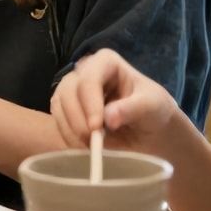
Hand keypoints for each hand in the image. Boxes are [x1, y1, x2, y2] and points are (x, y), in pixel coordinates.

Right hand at [50, 49, 182, 157]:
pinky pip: (57, 125)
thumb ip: (133, 109)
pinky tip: (85, 148)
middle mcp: (83, 73)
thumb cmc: (153, 112)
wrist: (148, 132)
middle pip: (68, 92)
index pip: (88, 79)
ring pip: (59, 109)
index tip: (96, 128)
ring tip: (94, 148)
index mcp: (105, 63)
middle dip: (78, 120)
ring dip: (72, 132)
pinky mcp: (64, 112)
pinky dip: (69, 139)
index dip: (89, 103)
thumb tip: (109, 118)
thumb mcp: (152, 107)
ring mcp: (70, 92)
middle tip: (93, 143)